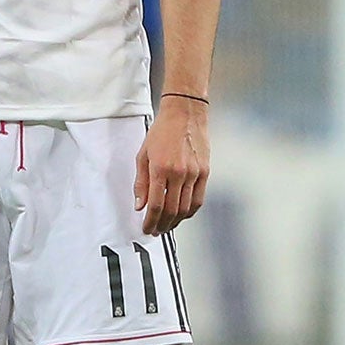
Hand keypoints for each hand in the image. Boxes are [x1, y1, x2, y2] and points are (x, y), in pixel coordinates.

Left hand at [136, 96, 209, 234]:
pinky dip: (190, 211)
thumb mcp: (143, 155)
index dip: (150, 221)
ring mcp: (194, 173)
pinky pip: (198, 199)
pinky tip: (182, 214)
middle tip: (155, 231)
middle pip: (171, 210)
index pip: (155, 205)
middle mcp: (179, 173)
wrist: (185, 114)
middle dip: (162, 225)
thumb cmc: (162, 131)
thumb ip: (141, 183)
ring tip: (167, 226)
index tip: (146, 229)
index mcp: (160, 169)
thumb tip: (139, 205)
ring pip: (186, 208)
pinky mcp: (205, 172)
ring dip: (175, 221)